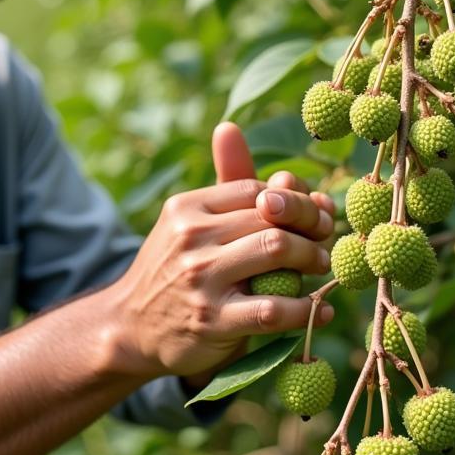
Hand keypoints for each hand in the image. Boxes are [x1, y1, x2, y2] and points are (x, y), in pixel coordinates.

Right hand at [110, 122, 336, 380]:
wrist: (130, 327)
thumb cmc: (174, 269)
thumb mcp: (188, 222)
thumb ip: (221, 181)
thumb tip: (230, 127)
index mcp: (187, 207)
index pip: (256, 189)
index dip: (293, 200)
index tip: (312, 215)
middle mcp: (191, 237)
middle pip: (273, 217)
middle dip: (312, 228)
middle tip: (324, 242)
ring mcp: (201, 279)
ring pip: (277, 250)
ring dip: (312, 259)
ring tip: (320, 267)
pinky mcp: (213, 321)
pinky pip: (274, 309)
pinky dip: (307, 309)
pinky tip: (320, 310)